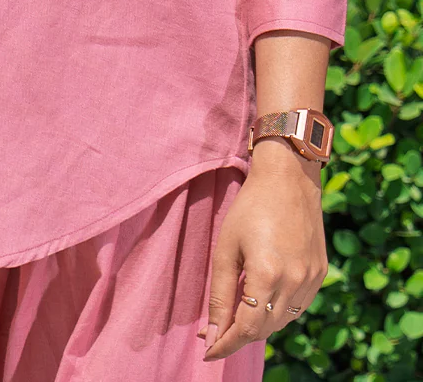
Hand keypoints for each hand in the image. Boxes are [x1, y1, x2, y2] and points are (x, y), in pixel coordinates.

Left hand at [198, 139, 328, 361]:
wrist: (288, 178)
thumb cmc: (250, 207)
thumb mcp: (226, 248)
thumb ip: (220, 295)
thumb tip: (212, 334)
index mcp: (267, 274)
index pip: (246, 329)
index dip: (226, 344)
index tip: (207, 350)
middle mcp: (294, 281)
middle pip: (264, 329)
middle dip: (238, 335)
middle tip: (214, 331)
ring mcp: (311, 279)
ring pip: (282, 321)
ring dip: (258, 325)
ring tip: (236, 315)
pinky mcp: (320, 273)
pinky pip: (297, 306)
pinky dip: (278, 312)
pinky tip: (263, 301)